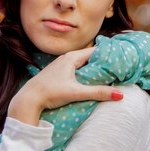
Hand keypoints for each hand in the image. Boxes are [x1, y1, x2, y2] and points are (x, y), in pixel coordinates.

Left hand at [7, 47, 122, 125]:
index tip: (121, 59)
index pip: (95, 51)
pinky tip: (90, 80)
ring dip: (93, 68)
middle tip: (118, 67)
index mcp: (72, 57)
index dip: (108, 55)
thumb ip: (98, 93)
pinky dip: (85, 72)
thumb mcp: (77, 93)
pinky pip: (76, 69)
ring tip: (107, 74)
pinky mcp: (58, 74)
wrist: (28, 100)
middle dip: (102, 62)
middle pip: (90, 57)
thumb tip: (120, 95)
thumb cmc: (51, 93)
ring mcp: (61, 65)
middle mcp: (66, 58)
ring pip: (82, 63)